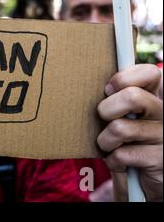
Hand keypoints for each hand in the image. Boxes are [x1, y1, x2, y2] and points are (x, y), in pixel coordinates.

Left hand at [97, 64, 162, 201]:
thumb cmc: (127, 143)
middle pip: (132, 97)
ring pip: (120, 128)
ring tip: (112, 146)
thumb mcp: (124, 115)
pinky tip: (122, 163)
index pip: (150, 72)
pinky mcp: (160, 160)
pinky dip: (113, 161)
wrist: (143, 183)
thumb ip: (118, 96)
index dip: (123, 79)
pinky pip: (122, 155)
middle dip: (107, 109)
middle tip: (105, 120)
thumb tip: (98, 79)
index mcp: (156, 97)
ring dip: (106, 141)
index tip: (109, 90)